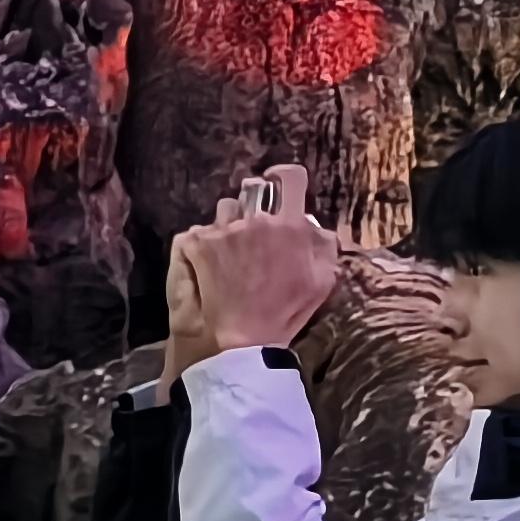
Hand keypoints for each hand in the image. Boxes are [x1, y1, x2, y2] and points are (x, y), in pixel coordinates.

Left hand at [164, 166, 340, 377]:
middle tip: (254, 246)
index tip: (278, 184)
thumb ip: (323, 246)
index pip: (290, 178)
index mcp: (289, 226)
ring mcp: (222, 230)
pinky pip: (200, 231)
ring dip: (228, 227)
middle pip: (254, 197)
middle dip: (255, 215)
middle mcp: (255, 220)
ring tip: (230, 258)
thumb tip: (313, 225)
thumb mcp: (320, 284)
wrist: (238, 342)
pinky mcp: (196, 243)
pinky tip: (210, 268)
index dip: (285, 178)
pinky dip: (204, 246)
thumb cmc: (283, 315)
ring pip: (225, 210)